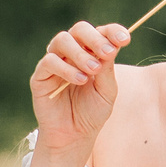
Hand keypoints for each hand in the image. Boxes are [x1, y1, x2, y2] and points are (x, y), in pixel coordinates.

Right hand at [32, 21, 125, 156]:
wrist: (74, 136)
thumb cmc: (92, 113)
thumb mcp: (107, 91)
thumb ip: (107, 69)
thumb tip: (110, 46)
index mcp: (91, 53)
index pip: (100, 32)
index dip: (112, 31)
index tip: (125, 39)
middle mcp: (72, 53)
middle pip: (79, 29)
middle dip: (95, 38)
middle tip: (107, 53)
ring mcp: (55, 62)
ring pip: (62, 40)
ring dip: (80, 53)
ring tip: (93, 70)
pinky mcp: (40, 76)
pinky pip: (49, 61)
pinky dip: (66, 68)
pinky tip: (80, 80)